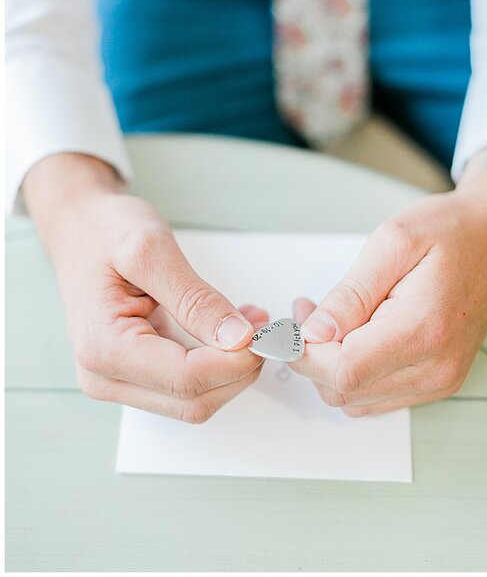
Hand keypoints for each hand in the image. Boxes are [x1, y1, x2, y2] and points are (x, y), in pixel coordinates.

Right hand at [23, 153, 264, 422]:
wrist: (78, 228)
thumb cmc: (104, 232)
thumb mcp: (152, 251)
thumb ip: (196, 298)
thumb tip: (237, 338)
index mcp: (104, 348)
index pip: (188, 379)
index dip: (237, 361)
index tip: (265, 332)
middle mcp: (106, 377)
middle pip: (196, 401)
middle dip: (240, 368)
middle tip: (265, 326)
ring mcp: (119, 380)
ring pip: (197, 400)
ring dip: (234, 367)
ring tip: (251, 320)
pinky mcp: (136, 374)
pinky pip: (190, 384)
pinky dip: (221, 363)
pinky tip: (234, 328)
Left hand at [290, 147, 486, 415]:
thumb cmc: (450, 232)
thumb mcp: (392, 242)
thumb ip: (351, 293)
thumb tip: (314, 332)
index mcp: (424, 329)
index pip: (343, 370)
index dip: (306, 353)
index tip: (292, 326)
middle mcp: (436, 366)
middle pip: (345, 391)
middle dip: (314, 356)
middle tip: (308, 312)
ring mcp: (439, 379)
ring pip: (355, 401)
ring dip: (331, 367)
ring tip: (333, 320)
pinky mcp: (438, 382)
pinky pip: (377, 398)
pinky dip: (356, 373)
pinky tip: (355, 336)